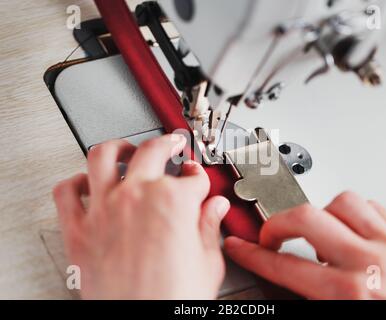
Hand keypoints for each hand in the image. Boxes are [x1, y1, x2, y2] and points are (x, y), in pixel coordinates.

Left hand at [53, 134, 229, 298]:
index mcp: (174, 202)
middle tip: (172, 145)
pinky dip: (75, 182)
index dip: (200, 177)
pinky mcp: (78, 230)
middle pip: (152, 151)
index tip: (197, 178)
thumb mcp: (206, 263)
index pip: (193, 178)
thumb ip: (209, 227)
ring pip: (103, 156)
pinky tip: (86, 182)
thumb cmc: (173, 300)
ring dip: (118, 147)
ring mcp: (104, 209)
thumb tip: (215, 208)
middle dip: (168, 143)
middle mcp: (137, 197)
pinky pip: (67, 192)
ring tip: (127, 149)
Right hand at [225, 191, 385, 298]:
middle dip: (278, 223)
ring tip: (317, 230)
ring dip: (321, 213)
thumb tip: (289, 283)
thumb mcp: (342, 317)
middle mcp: (369, 263)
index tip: (241, 247)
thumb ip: (313, 297)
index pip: (284, 266)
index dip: (254, 254)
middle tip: (273, 233)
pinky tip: (351, 227)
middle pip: (307, 219)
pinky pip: (374, 207)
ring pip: (342, 202)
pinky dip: (355, 213)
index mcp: (348, 293)